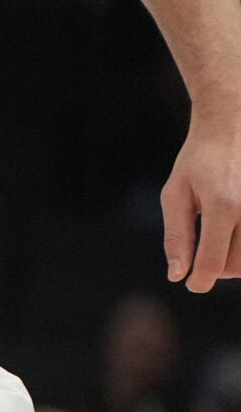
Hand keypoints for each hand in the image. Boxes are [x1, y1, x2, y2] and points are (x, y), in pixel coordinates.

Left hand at [163, 110, 240, 290]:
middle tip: (204, 257)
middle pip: (237, 266)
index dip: (200, 280)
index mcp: (222, 206)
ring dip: (236, 263)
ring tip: (221, 245)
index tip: (193, 284)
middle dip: (217, 270)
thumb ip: (177, 236)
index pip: (213, 262)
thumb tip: (177, 275)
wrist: (233, 127)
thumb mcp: (176, 194)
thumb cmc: (198, 161)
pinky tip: (234, 237)